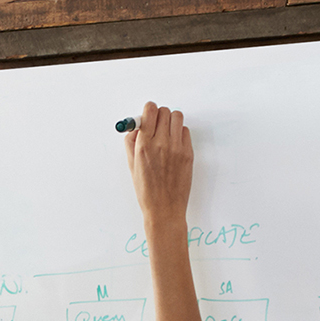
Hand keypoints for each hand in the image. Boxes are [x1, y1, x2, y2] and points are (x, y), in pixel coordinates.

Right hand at [124, 102, 192, 229]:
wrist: (164, 209)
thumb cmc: (147, 191)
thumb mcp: (131, 165)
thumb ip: (131, 142)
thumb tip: (136, 127)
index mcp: (144, 145)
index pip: (149, 110)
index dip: (148, 110)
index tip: (147, 115)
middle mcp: (161, 144)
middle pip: (164, 111)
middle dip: (159, 115)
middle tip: (157, 126)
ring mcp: (177, 148)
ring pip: (177, 116)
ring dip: (171, 121)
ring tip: (167, 133)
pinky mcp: (188, 153)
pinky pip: (185, 131)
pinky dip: (180, 133)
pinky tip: (174, 144)